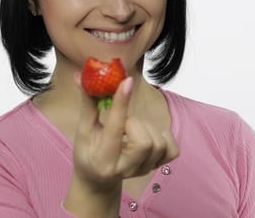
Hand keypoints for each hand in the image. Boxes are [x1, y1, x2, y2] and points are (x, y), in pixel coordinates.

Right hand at [71, 74, 178, 189]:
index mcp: (103, 159)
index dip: (121, 102)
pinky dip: (164, 137)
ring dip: (146, 128)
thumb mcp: (83, 130)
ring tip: (131, 130)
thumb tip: (82, 75)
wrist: (97, 178)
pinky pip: (172, 150)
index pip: (115, 128)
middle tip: (123, 123)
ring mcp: (143, 170)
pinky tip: (150, 134)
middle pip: (143, 140)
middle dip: (134, 123)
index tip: (126, 81)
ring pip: (157, 143)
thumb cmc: (88, 151)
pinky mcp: (156, 167)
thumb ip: (88, 103)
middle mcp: (125, 168)